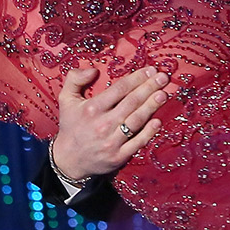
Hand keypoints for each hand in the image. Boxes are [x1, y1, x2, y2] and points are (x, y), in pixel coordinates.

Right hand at [49, 66, 168, 183]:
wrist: (68, 159)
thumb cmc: (71, 126)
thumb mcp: (66, 99)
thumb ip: (75, 79)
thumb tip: (93, 69)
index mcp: (92, 108)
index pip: (120, 89)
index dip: (137, 78)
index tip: (150, 70)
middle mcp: (102, 124)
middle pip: (132, 102)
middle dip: (149, 88)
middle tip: (163, 78)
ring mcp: (111, 141)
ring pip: (137, 120)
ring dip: (152, 106)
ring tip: (164, 94)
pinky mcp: (118, 156)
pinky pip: (137, 142)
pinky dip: (149, 132)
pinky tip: (158, 121)